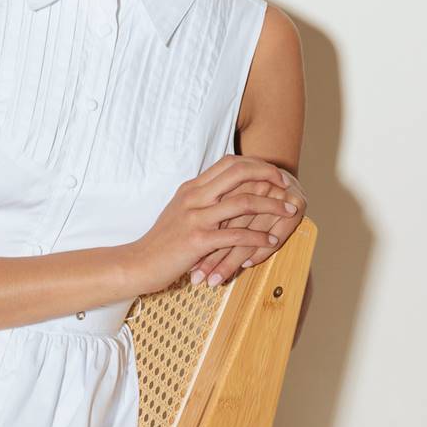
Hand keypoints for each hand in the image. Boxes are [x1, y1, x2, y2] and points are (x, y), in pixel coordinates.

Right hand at [129, 155, 295, 295]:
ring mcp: (195, 217)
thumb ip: (200, 202)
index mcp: (191, 188)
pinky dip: (259, 238)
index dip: (256, 165)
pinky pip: (237, 235)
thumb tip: (225, 197)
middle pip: (239, 172)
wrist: (137, 263)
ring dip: (272, 206)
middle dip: (268, 176)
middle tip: (286, 186)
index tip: (273, 175)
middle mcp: (194, 197)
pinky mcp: (198, 240)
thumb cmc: (161, 243)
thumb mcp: (180, 213)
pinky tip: (271, 242)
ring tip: (288, 212)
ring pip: (244, 202)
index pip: (229, 163)